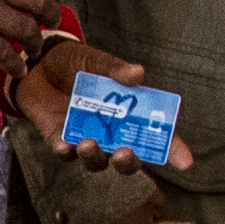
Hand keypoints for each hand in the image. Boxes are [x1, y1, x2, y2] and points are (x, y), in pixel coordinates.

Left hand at [15, 36, 195, 176]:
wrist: (38, 64)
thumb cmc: (75, 63)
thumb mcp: (96, 61)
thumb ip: (114, 70)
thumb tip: (138, 73)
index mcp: (128, 114)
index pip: (155, 136)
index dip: (172, 149)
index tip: (186, 162)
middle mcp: (110, 132)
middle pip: (127, 159)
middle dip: (129, 162)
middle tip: (125, 154)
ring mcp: (85, 138)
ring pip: (96, 161)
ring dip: (95, 157)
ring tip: (89, 144)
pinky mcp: (58, 138)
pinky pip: (64, 152)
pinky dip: (66, 151)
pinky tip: (65, 146)